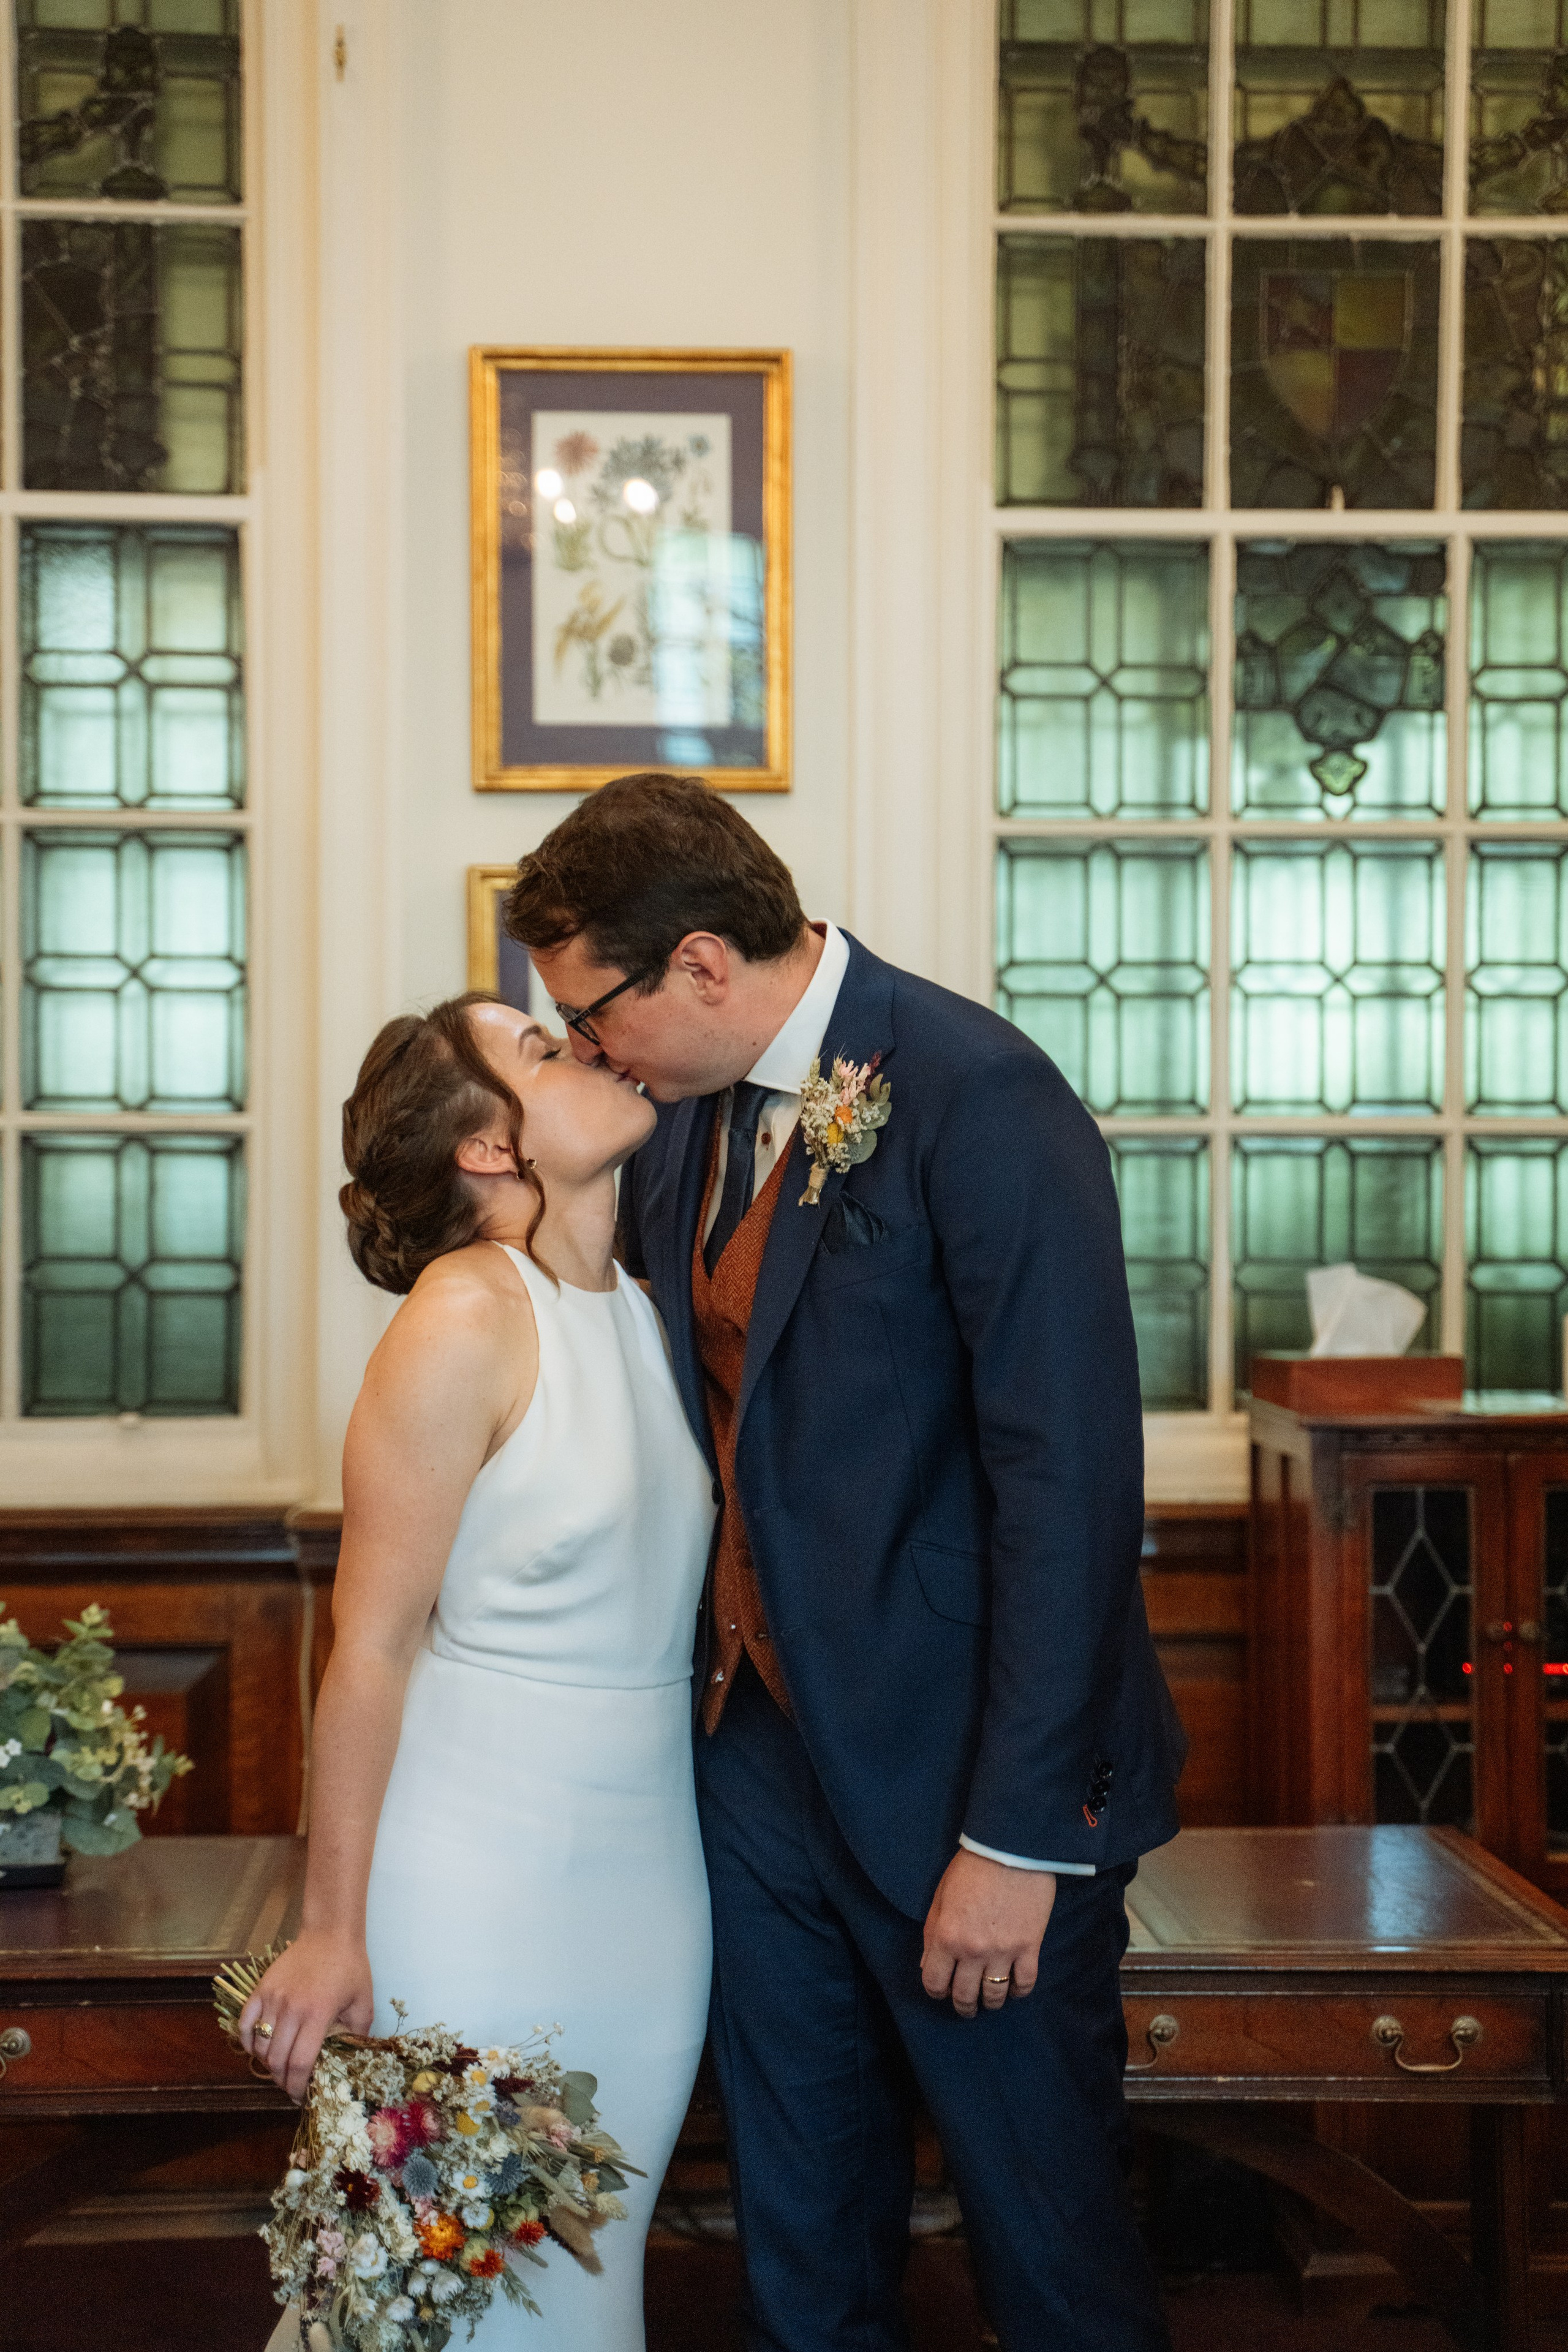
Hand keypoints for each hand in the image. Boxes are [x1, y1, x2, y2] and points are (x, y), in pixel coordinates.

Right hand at [238, 1928, 374, 2101]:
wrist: (330, 1932)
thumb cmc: (350, 1967)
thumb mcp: (363, 2003)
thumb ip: (357, 2036)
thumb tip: (350, 2062)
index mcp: (317, 2015)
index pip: (299, 2064)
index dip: (296, 2088)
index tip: (299, 2098)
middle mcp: (291, 2009)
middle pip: (276, 2060)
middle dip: (281, 2080)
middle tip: (290, 2085)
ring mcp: (272, 1998)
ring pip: (260, 2045)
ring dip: (266, 2063)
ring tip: (278, 2067)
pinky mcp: (261, 1988)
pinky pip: (245, 2023)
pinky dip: (248, 2041)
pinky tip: (258, 2048)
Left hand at [921, 1848, 1055, 2017]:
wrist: (1011, 1848)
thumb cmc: (971, 1867)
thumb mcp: (940, 1897)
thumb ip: (932, 1934)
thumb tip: (928, 1966)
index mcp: (945, 1937)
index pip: (934, 1983)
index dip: (936, 1991)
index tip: (942, 1989)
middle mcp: (972, 1951)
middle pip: (964, 1997)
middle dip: (963, 2005)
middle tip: (966, 2004)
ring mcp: (1003, 1952)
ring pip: (994, 1996)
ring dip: (990, 2003)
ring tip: (990, 1999)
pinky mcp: (1030, 1947)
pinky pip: (1024, 1984)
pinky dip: (1018, 1991)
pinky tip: (1014, 1987)